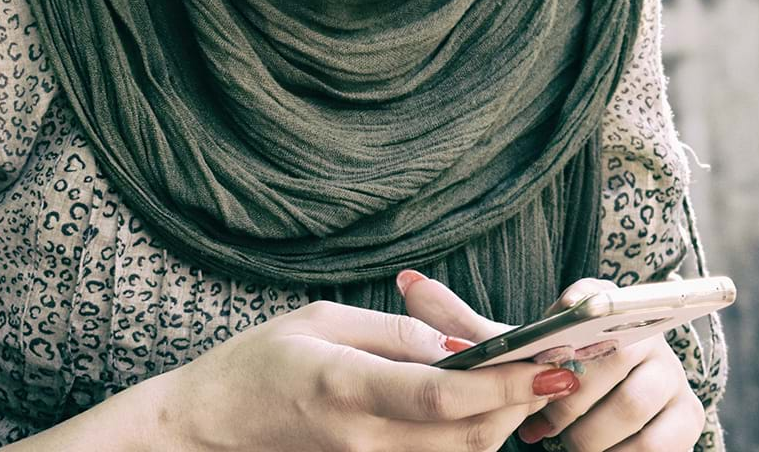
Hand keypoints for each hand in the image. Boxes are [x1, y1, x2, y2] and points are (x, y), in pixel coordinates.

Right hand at [152, 295, 581, 451]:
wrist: (207, 428)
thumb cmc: (258, 363)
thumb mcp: (321, 320)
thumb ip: (395, 331)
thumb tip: (459, 344)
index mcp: (348, 388)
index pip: (444, 397)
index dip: (505, 383)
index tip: (551, 364)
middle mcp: (364, 440)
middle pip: (467, 436)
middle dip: (519, 402)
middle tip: (552, 364)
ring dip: (500, 421)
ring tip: (522, 379)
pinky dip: (468, 437)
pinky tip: (477, 405)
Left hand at [399, 273, 703, 450]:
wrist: (612, 410)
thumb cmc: (549, 375)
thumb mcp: (509, 351)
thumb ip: (460, 324)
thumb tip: (405, 282)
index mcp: (601, 304)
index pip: (587, 300)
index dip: (568, 321)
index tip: (553, 342)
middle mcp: (642, 330)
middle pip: (597, 368)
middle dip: (559, 407)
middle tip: (540, 425)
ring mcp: (670, 373)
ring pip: (622, 411)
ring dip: (583, 438)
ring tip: (566, 440)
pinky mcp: (687, 417)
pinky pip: (652, 445)